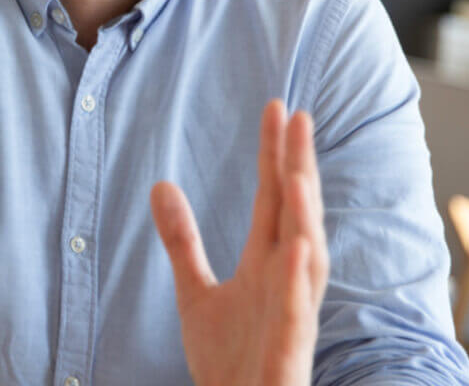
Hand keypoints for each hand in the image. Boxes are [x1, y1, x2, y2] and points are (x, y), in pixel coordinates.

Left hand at [151, 101, 327, 385]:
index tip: (277, 106)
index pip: (274, 198)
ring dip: (305, 217)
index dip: (275, 154)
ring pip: (307, 261)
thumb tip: (161, 185)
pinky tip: (299, 249)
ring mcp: (291, 316)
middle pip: (295, 215)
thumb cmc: (230, 361)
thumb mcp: (196, 294)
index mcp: (267, 265)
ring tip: (298, 172)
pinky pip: (296, 316)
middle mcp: (286, 283)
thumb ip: (183, 241)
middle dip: (297, 167)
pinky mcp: (288, 353)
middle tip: (296, 114)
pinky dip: (299, 284)